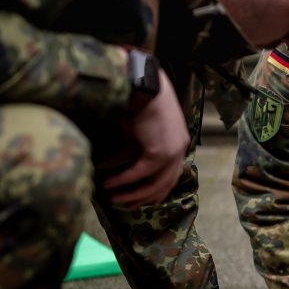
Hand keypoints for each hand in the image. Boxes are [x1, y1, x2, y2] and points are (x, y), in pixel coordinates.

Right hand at [103, 56, 189, 206]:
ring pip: (153, 184)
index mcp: (179, 143)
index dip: (156, 192)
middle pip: (164, 185)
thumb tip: (126, 158)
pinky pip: (140, 173)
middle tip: (125, 205)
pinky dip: (124, 181)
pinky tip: (109, 184)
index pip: (171, 176)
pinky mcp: (159, 152)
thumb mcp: (147, 126)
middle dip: (143, 198)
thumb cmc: (142, 98)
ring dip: (132, 194)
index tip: (140, 201)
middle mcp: (179, 150)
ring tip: (114, 198)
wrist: (144, 83)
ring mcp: (172, 152)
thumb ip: (142, 144)